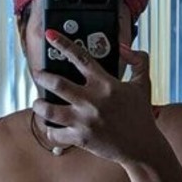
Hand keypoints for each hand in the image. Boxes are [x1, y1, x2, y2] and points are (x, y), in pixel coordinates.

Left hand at [32, 33, 161, 164]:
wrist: (143, 147)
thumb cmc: (141, 115)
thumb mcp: (144, 83)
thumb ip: (138, 60)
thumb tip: (124, 47)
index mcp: (106, 84)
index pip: (80, 58)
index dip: (63, 43)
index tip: (49, 35)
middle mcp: (92, 100)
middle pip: (57, 83)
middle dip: (41, 76)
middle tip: (38, 74)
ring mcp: (85, 120)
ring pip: (49, 109)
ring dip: (38, 104)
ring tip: (38, 102)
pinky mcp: (81, 138)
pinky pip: (55, 133)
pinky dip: (50, 130)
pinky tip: (51, 126)